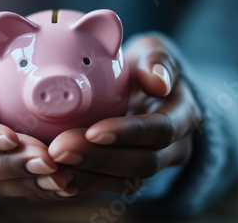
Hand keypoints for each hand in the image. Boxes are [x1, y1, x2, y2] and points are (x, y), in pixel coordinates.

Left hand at [47, 34, 201, 193]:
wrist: (146, 89)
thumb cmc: (145, 66)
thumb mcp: (154, 51)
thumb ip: (157, 60)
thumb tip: (159, 82)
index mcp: (183, 115)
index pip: (161, 130)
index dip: (128, 133)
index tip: (93, 131)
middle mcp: (175, 147)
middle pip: (143, 163)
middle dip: (100, 159)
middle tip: (60, 149)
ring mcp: (153, 164)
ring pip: (126, 181)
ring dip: (88, 175)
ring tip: (53, 164)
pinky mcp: (131, 174)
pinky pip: (111, 186)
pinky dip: (83, 182)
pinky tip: (57, 175)